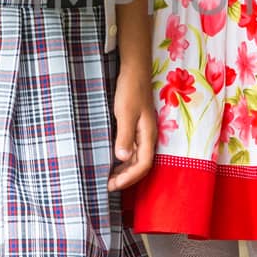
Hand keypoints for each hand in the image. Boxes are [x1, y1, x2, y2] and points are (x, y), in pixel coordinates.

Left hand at [108, 65, 157, 191]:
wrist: (134, 70)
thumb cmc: (130, 90)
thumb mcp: (125, 113)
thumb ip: (125, 136)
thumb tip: (122, 158)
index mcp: (148, 135)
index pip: (143, 165)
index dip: (129, 178)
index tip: (112, 185)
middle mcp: (148, 136)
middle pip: (141, 165)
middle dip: (126, 178)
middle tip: (107, 185)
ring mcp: (143, 132)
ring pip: (137, 159)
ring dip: (124, 170)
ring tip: (108, 177)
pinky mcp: (136, 127)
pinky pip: (133, 149)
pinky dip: (123, 159)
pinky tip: (112, 160)